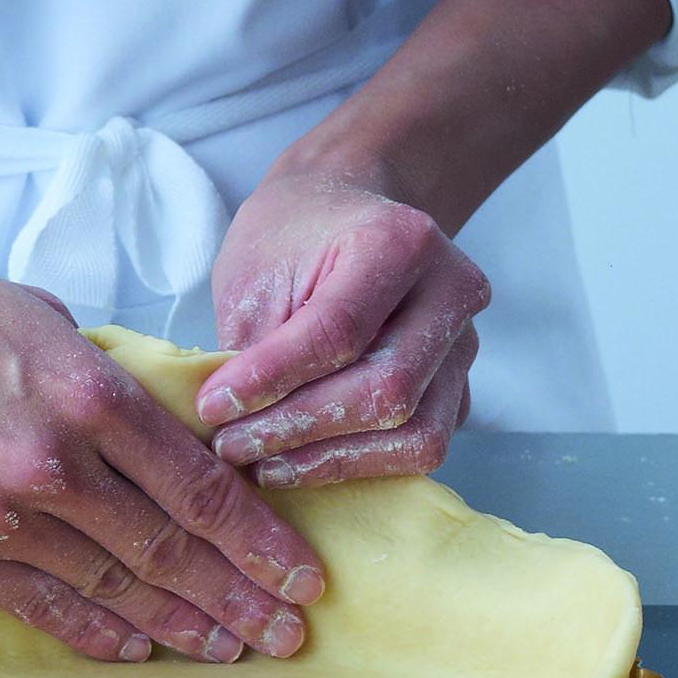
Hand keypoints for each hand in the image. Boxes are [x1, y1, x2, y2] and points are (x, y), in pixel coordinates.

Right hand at [0, 118, 322, 662]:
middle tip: (287, 636)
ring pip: (113, 587)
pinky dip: (96, 632)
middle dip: (241, 598)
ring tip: (229, 650)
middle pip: (172, 550)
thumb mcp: (39, 318)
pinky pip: (39, 605)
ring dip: (180, 626)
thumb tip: (174, 440)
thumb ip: (108, 386)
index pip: (203, 489)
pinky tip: (137, 649)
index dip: (262, 544)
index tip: (302, 578)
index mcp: (88, 391)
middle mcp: (50, 461)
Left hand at [198, 170, 486, 487]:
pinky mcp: (461, 387)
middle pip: (386, 390)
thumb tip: (234, 426)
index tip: (214, 406)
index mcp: (399, 242)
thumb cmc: (293, 238)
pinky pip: (421, 445)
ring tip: (264, 465)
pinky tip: (303, 462)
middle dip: (299, 429)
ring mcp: (464, 344)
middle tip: (231, 445)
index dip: (271, 380)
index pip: (338, 332)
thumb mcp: (255, 272)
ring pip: (416, 433)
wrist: (345, 212)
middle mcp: (450, 291)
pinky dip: (360, 465)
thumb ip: (256, 347)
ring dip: (332, 461)